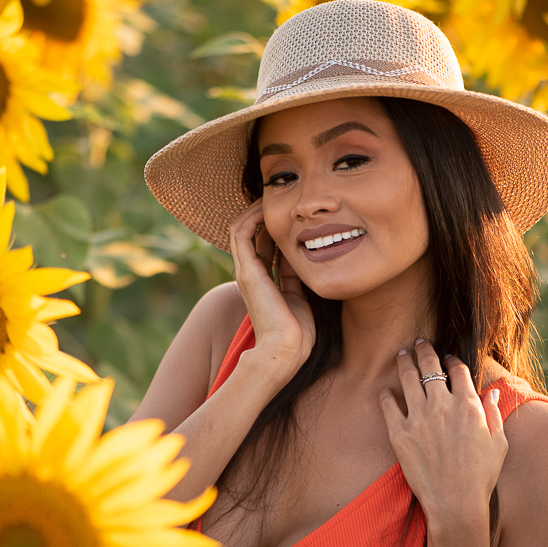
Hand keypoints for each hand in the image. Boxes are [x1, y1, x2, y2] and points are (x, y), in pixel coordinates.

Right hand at [229, 199, 314, 379]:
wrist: (285, 350)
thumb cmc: (299, 332)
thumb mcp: (303, 294)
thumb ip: (299, 275)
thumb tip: (307, 254)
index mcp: (265, 281)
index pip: (264, 244)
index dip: (276, 226)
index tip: (293, 213)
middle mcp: (252, 274)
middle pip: (251, 233)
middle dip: (263, 213)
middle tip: (281, 197)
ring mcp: (246, 272)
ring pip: (241, 228)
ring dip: (254, 209)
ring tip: (270, 196)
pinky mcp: (246, 271)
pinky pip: (241, 233)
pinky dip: (251, 216)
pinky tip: (267, 207)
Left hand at [379, 338, 506, 522]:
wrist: (455, 504)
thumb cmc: (481, 477)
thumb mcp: (499, 444)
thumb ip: (494, 415)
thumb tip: (492, 394)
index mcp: (468, 405)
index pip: (457, 369)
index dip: (452, 359)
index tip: (448, 357)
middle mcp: (442, 406)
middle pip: (429, 365)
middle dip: (424, 349)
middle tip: (419, 342)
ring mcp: (418, 418)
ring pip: (407, 378)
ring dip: (404, 362)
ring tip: (401, 354)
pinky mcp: (399, 433)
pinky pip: (388, 405)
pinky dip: (386, 395)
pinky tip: (386, 391)